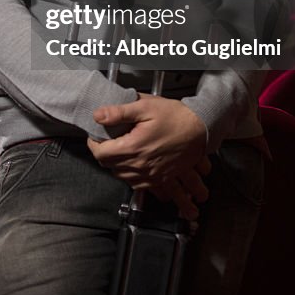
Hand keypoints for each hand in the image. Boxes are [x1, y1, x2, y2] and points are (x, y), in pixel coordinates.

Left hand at [87, 94, 210, 218]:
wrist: (201, 129)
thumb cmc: (176, 116)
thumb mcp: (145, 107)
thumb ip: (119, 112)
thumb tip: (98, 115)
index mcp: (133, 147)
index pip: (101, 154)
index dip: (93, 144)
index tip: (95, 136)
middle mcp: (141, 166)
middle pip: (110, 167)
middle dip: (105, 154)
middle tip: (108, 142)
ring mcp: (152, 176)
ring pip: (124, 178)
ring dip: (118, 168)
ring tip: (120, 154)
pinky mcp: (162, 180)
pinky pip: (142, 187)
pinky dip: (135, 180)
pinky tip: (136, 172)